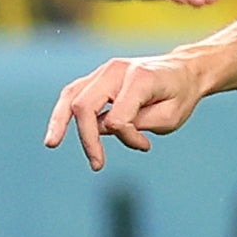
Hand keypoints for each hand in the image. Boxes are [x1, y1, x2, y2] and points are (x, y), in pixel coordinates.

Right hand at [44, 51, 205, 168]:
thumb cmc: (180, 95)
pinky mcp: (98, 77)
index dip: (128, 137)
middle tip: (97, 165)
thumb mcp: (170, 116)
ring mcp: (105, 71)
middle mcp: (117, 70)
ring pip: (72, 95)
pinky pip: (74, 93)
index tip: (145, 145)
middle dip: (87, 138)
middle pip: (85, 105)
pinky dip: (63, 113)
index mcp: (139, 78)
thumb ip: (137, 124)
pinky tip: (56, 131)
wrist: (184, 70)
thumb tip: (101, 129)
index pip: (118, 117)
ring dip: (60, 122)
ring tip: (51, 144)